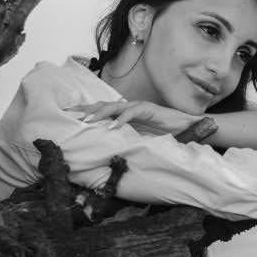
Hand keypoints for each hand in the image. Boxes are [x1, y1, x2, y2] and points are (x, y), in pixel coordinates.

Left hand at [64, 100, 193, 135]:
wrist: (187, 128)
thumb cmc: (164, 135)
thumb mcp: (140, 139)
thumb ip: (125, 140)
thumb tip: (107, 150)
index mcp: (126, 114)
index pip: (102, 111)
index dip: (86, 112)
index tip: (69, 116)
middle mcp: (130, 108)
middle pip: (103, 105)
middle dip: (86, 109)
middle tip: (69, 114)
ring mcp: (139, 107)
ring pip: (115, 107)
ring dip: (100, 113)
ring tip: (87, 121)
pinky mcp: (150, 109)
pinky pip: (133, 113)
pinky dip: (122, 119)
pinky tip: (112, 126)